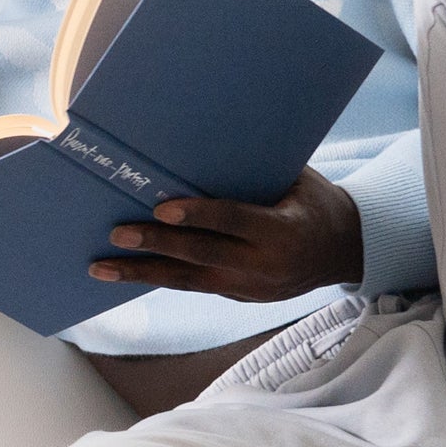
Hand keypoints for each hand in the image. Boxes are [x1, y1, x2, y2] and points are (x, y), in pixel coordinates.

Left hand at [89, 168, 363, 303]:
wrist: (346, 251)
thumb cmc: (315, 202)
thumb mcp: (296, 182)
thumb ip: (254, 175)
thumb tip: (200, 150)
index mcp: (284, 230)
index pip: (234, 221)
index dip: (198, 215)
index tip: (161, 208)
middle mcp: (265, 265)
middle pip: (202, 255)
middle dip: (156, 245)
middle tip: (116, 234)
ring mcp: (251, 286)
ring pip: (188, 281)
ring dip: (142, 273)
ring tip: (100, 267)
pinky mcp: (239, 296)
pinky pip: (194, 285)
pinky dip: (160, 277)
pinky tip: (128, 271)